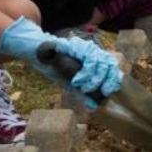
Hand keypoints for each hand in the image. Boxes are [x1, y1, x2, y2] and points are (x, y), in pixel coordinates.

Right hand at [0, 17, 121, 97]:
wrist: (37, 53)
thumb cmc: (53, 67)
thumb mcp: (69, 82)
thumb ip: (81, 92)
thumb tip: (93, 106)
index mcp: (91, 58)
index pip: (109, 66)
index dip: (113, 78)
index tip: (109, 91)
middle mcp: (90, 50)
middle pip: (108, 63)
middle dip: (107, 79)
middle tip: (101, 92)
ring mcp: (84, 46)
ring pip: (100, 61)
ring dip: (94, 78)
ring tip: (85, 87)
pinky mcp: (77, 45)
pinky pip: (89, 58)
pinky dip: (85, 72)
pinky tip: (78, 80)